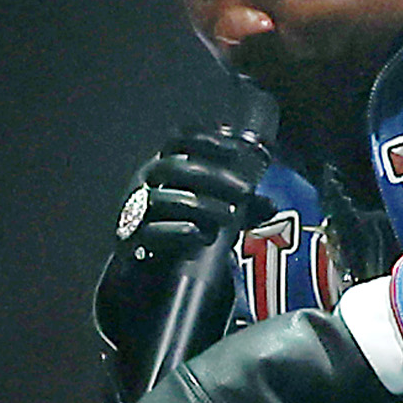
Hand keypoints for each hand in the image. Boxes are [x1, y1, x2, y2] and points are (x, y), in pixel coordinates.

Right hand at [111, 129, 275, 270]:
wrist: (145, 262)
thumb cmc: (178, 222)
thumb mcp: (208, 207)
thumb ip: (238, 205)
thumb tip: (270, 206)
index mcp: (163, 165)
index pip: (178, 141)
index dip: (205, 140)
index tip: (234, 150)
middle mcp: (145, 182)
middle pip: (174, 168)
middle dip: (213, 176)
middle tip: (245, 191)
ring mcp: (135, 209)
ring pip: (164, 199)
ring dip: (201, 206)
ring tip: (229, 217)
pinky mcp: (132, 239)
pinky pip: (151, 232)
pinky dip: (178, 232)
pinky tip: (202, 236)